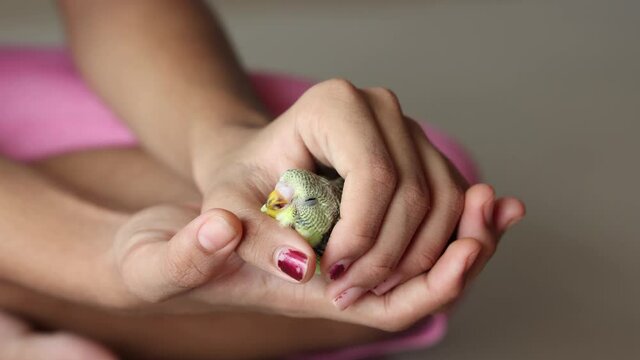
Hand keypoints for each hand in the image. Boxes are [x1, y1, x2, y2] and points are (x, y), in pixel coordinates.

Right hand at [105, 182, 521, 330]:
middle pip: (424, 282)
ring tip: (497, 202)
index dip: (435, 281)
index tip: (473, 249)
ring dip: (466, 230)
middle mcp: (342, 284)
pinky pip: (417, 230)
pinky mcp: (357, 228)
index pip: (391, 307)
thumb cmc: (187, 253)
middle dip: (463, 250)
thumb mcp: (171, 255)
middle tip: (497, 211)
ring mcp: (355, 257)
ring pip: (428, 256)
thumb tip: (230, 231)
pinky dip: (452, 213)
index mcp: (313, 297)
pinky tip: (483, 196)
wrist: (190, 244)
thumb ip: (189, 251)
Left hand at [187, 79, 524, 309]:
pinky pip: (452, 207)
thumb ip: (255, 237)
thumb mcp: (229, 208)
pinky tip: (397, 274)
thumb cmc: (248, 184)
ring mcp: (410, 130)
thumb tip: (304, 267)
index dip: (361, 235)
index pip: (373, 174)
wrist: (264, 169)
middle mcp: (381, 107)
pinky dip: (434, 249)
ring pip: (443, 204)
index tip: (330, 273)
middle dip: (388, 257)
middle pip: (415, 192)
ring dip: (414, 260)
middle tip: (347, 290)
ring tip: (366, 286)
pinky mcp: (427, 156)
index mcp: (334, 104)